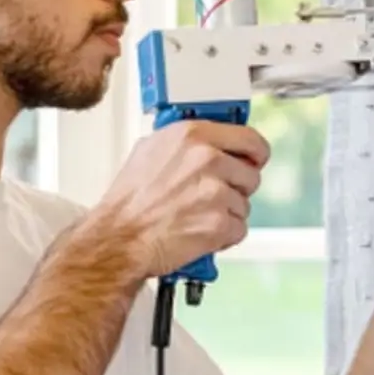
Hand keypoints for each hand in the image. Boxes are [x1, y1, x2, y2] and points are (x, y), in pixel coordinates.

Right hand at [93, 119, 270, 278]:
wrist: (118, 239)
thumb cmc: (128, 201)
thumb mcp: (149, 151)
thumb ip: (184, 143)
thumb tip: (205, 141)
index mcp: (191, 136)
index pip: (249, 138)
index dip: (255, 153)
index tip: (254, 159)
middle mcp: (206, 159)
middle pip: (251, 174)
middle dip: (236, 188)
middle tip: (212, 198)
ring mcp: (215, 192)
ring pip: (244, 204)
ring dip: (226, 214)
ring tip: (196, 216)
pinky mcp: (219, 223)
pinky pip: (239, 229)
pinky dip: (223, 236)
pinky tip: (200, 232)